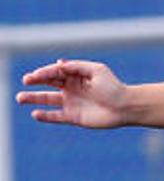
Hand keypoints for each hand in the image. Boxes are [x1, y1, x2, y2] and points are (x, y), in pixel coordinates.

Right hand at [15, 59, 129, 127]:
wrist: (125, 107)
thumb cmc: (113, 87)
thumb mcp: (97, 71)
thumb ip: (77, 67)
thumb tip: (59, 63)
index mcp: (77, 75)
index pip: (56, 72)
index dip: (44, 72)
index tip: (35, 75)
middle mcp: (72, 88)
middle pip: (49, 83)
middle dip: (36, 81)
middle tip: (26, 81)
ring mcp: (72, 102)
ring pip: (48, 100)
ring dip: (33, 98)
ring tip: (20, 97)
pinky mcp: (74, 117)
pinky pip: (55, 116)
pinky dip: (45, 115)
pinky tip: (35, 114)